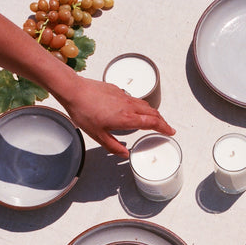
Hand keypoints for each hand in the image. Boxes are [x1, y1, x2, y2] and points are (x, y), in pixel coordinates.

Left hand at [58, 77, 175, 157]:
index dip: (164, 128)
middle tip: (166, 128)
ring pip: (144, 104)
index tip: (170, 132)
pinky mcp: (117, 90)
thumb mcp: (98, 136)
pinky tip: (133, 110)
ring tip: (153, 120)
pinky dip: (139, 106)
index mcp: (126, 118)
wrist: (74, 91)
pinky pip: (133, 99)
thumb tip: (124, 154)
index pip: (152, 122)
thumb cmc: (84, 112)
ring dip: (152, 113)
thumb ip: (113, 146)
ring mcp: (123, 96)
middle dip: (162, 121)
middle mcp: (128, 106)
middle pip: (152, 112)